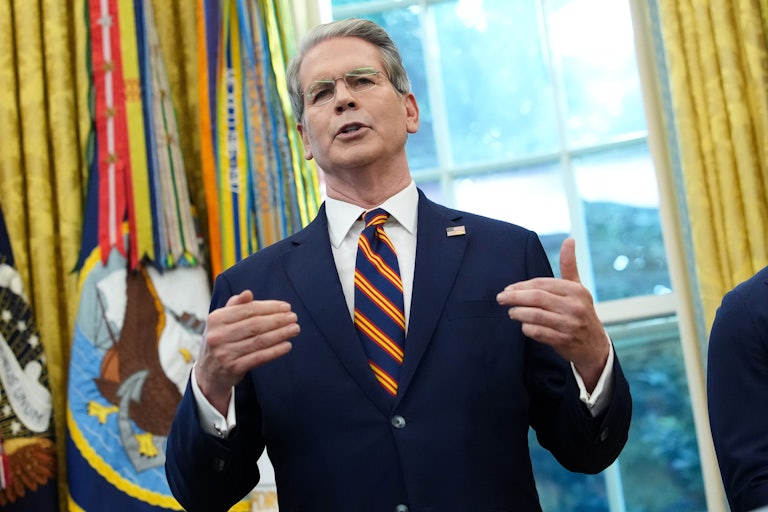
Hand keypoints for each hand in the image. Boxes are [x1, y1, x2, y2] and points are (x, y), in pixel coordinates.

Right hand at [195, 290, 299, 413]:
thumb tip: (248, 294)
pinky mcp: (234, 368)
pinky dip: (275, 351)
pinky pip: (259, 357)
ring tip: (295, 329)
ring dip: (280, 334)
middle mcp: (218, 335)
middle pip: (255, 325)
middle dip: (278, 320)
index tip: (286, 306)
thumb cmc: (221, 340)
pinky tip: (287, 345)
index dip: (269, 307)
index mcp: (216, 319)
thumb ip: (235, 306)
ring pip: (259, 341)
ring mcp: (225, 353)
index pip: (248, 310)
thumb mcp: (221, 321)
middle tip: (293, 317)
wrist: (209, 373)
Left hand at [496, 237, 609, 390]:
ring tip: (511, 312)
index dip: (522, 286)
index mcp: (575, 290)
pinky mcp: (564, 341)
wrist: (594, 345)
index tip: (508, 288)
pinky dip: (527, 329)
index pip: (542, 284)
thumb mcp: (578, 288)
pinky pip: (539, 333)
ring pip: (536, 316)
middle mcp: (574, 306)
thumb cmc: (580, 311)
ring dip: (518, 313)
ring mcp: (570, 324)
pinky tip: (523, 326)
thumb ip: (569, 265)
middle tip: (501, 298)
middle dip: (515, 297)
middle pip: (537, 298)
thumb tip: (569, 239)